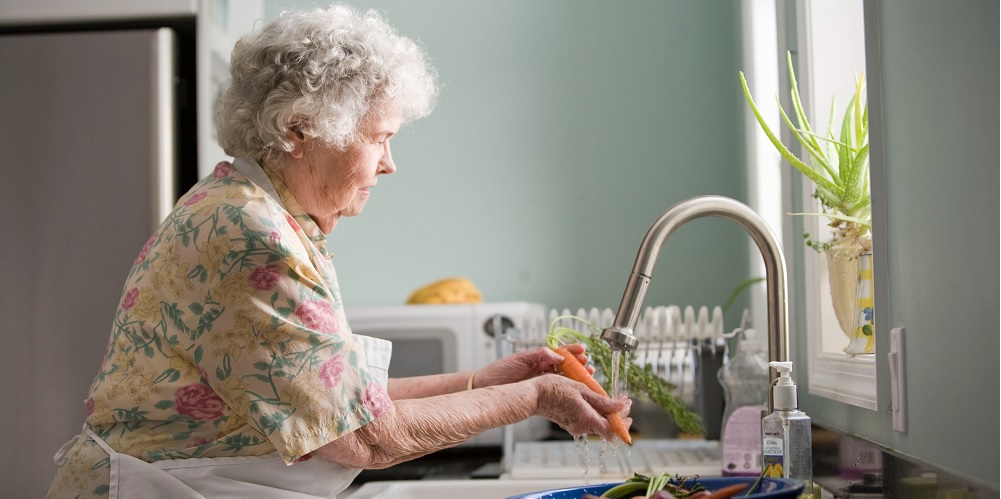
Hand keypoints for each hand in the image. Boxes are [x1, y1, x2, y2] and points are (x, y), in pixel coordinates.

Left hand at [474, 344, 593, 387]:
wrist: (487, 386)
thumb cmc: (500, 370)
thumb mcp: (520, 358)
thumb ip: (540, 355)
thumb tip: (558, 355)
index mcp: (538, 358)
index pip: (560, 353)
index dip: (572, 352)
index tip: (582, 351)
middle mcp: (542, 369)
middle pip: (566, 366)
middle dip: (579, 365)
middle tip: (588, 366)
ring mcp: (542, 381)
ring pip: (564, 378)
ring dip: (576, 377)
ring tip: (587, 376)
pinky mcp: (539, 393)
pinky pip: (556, 390)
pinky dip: (567, 390)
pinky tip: (575, 390)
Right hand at [531, 375, 631, 441]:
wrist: (533, 395)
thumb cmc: (553, 389)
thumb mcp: (581, 389)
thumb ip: (602, 401)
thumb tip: (620, 406)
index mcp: (586, 419)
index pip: (612, 431)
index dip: (623, 422)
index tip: (628, 406)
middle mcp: (581, 427)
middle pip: (606, 427)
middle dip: (617, 414)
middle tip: (622, 400)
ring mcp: (575, 426)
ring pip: (598, 422)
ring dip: (607, 412)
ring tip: (610, 397)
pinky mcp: (570, 423)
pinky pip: (588, 420)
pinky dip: (595, 411)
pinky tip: (595, 399)